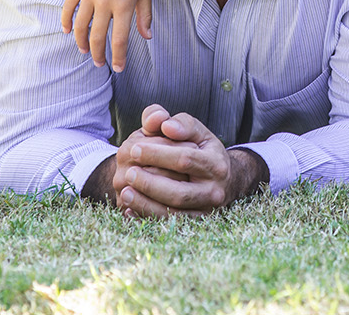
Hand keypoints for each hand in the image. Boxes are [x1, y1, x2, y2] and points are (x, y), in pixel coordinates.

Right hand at [61, 0, 152, 70]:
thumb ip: (145, 15)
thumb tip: (146, 37)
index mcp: (125, 5)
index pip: (120, 40)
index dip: (119, 57)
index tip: (119, 68)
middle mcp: (106, 1)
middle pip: (98, 37)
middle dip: (99, 55)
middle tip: (100, 63)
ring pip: (80, 26)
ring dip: (82, 42)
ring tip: (86, 50)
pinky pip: (68, 8)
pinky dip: (66, 22)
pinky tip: (68, 32)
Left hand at [113, 105, 266, 216]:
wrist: (224, 179)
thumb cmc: (203, 150)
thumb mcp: (196, 131)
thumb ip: (180, 122)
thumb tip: (165, 125)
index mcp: (216, 164)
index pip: (184, 159)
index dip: (157, 154)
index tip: (134, 148)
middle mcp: (214, 191)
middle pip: (178, 192)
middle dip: (150, 183)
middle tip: (128, 173)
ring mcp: (205, 211)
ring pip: (173, 214)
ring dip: (146, 204)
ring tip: (125, 191)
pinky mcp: (195, 224)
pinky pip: (169, 226)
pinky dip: (147, 218)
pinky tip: (130, 208)